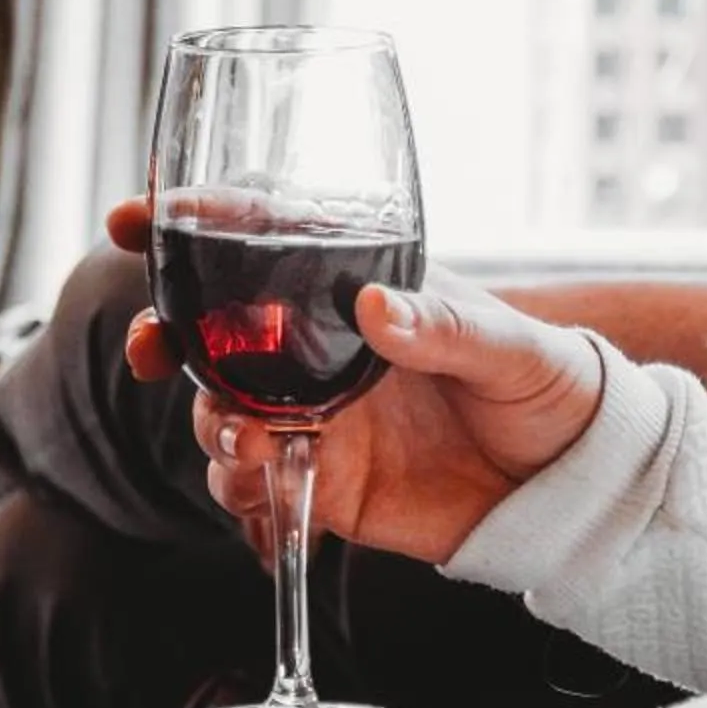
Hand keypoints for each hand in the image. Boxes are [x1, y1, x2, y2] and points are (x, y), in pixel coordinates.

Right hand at [108, 200, 601, 561]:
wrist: (573, 487)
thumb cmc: (549, 387)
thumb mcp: (509, 347)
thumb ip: (442, 326)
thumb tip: (377, 309)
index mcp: (354, 291)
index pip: (260, 241)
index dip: (189, 225)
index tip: (133, 220)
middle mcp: (318, 351)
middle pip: (209, 334)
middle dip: (162, 338)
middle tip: (151, 350)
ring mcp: (315, 417)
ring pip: (218, 410)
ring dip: (208, 421)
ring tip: (242, 439)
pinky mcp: (325, 483)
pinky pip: (253, 484)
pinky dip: (239, 487)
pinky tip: (259, 486)